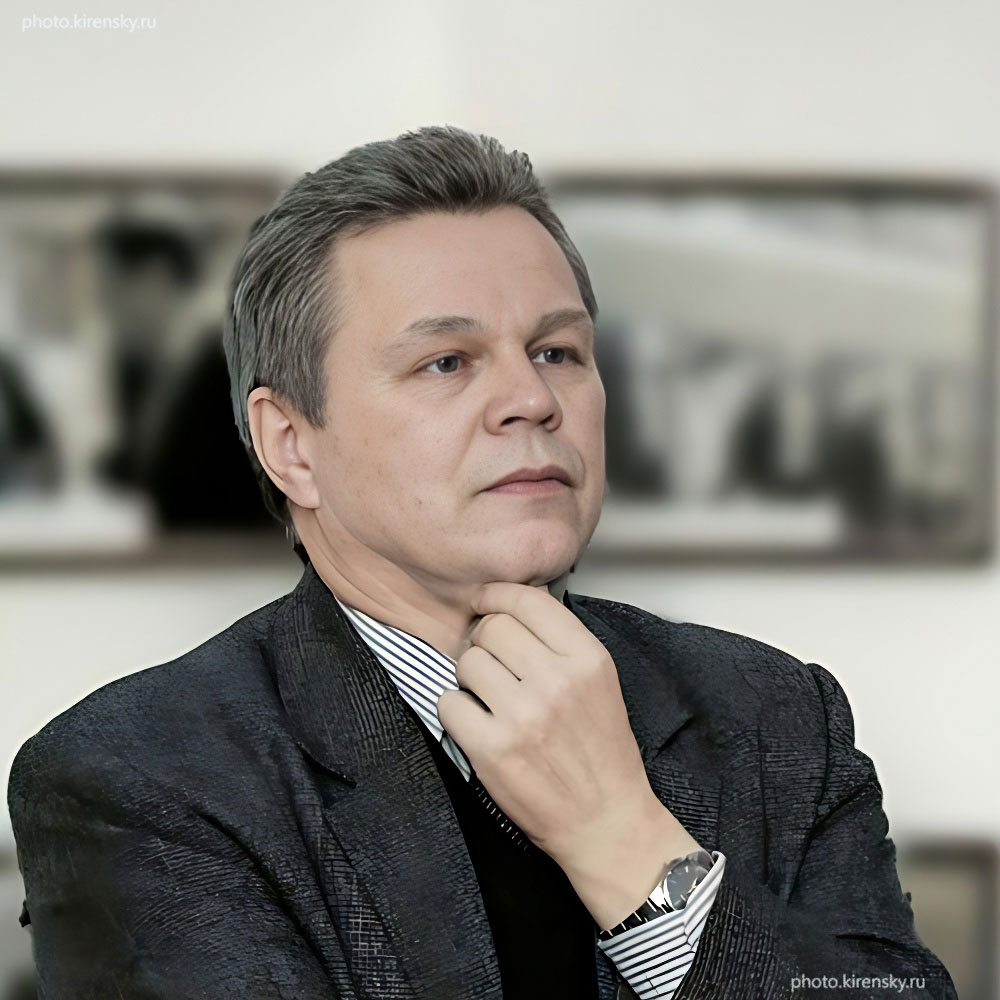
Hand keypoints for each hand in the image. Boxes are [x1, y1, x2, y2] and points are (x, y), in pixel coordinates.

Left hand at [437, 582, 699, 926]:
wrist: (606, 821)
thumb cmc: (601, 753)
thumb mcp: (599, 682)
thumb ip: (560, 643)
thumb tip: (510, 607)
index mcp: (587, 659)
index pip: (527, 600)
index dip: (496, 595)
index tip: (484, 601)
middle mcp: (557, 681)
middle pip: (492, 627)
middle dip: (483, 640)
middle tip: (490, 661)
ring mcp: (523, 716)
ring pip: (467, 662)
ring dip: (470, 677)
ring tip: (488, 697)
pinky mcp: (493, 749)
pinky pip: (449, 703)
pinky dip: (456, 711)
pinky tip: (477, 723)